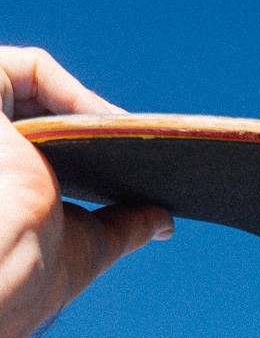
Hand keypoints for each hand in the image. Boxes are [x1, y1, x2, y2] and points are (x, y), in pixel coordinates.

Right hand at [0, 47, 173, 337]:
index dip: (85, 150)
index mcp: (3, 183)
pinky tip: (106, 120)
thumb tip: (165, 222)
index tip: (131, 162)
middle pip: (37, 115)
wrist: (5, 264)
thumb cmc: (31, 267)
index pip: (40, 150)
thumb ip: (124, 225)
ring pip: (30, 88)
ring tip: (129, 132)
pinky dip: (70, 88)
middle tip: (142, 141)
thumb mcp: (89, 243)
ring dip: (85, 104)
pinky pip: (25, 69)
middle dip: (92, 123)